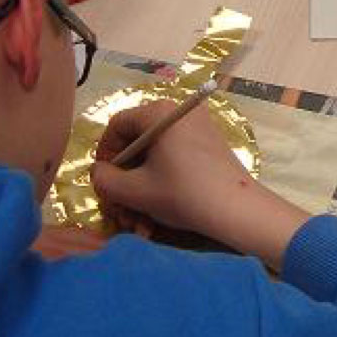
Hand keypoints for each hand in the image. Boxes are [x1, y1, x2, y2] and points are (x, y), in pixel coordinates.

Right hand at [92, 100, 309, 269]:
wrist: (236, 210)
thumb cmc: (182, 193)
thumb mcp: (134, 191)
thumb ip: (104, 179)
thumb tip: (99, 172)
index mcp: (158, 112)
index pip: (117, 125)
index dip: (104, 154)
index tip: (103, 181)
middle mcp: (179, 112)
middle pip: (138, 143)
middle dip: (125, 182)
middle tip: (120, 209)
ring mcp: (198, 128)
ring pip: (156, 158)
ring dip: (142, 192)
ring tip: (139, 223)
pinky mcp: (210, 146)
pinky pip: (175, 161)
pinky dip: (163, 186)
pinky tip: (158, 219)